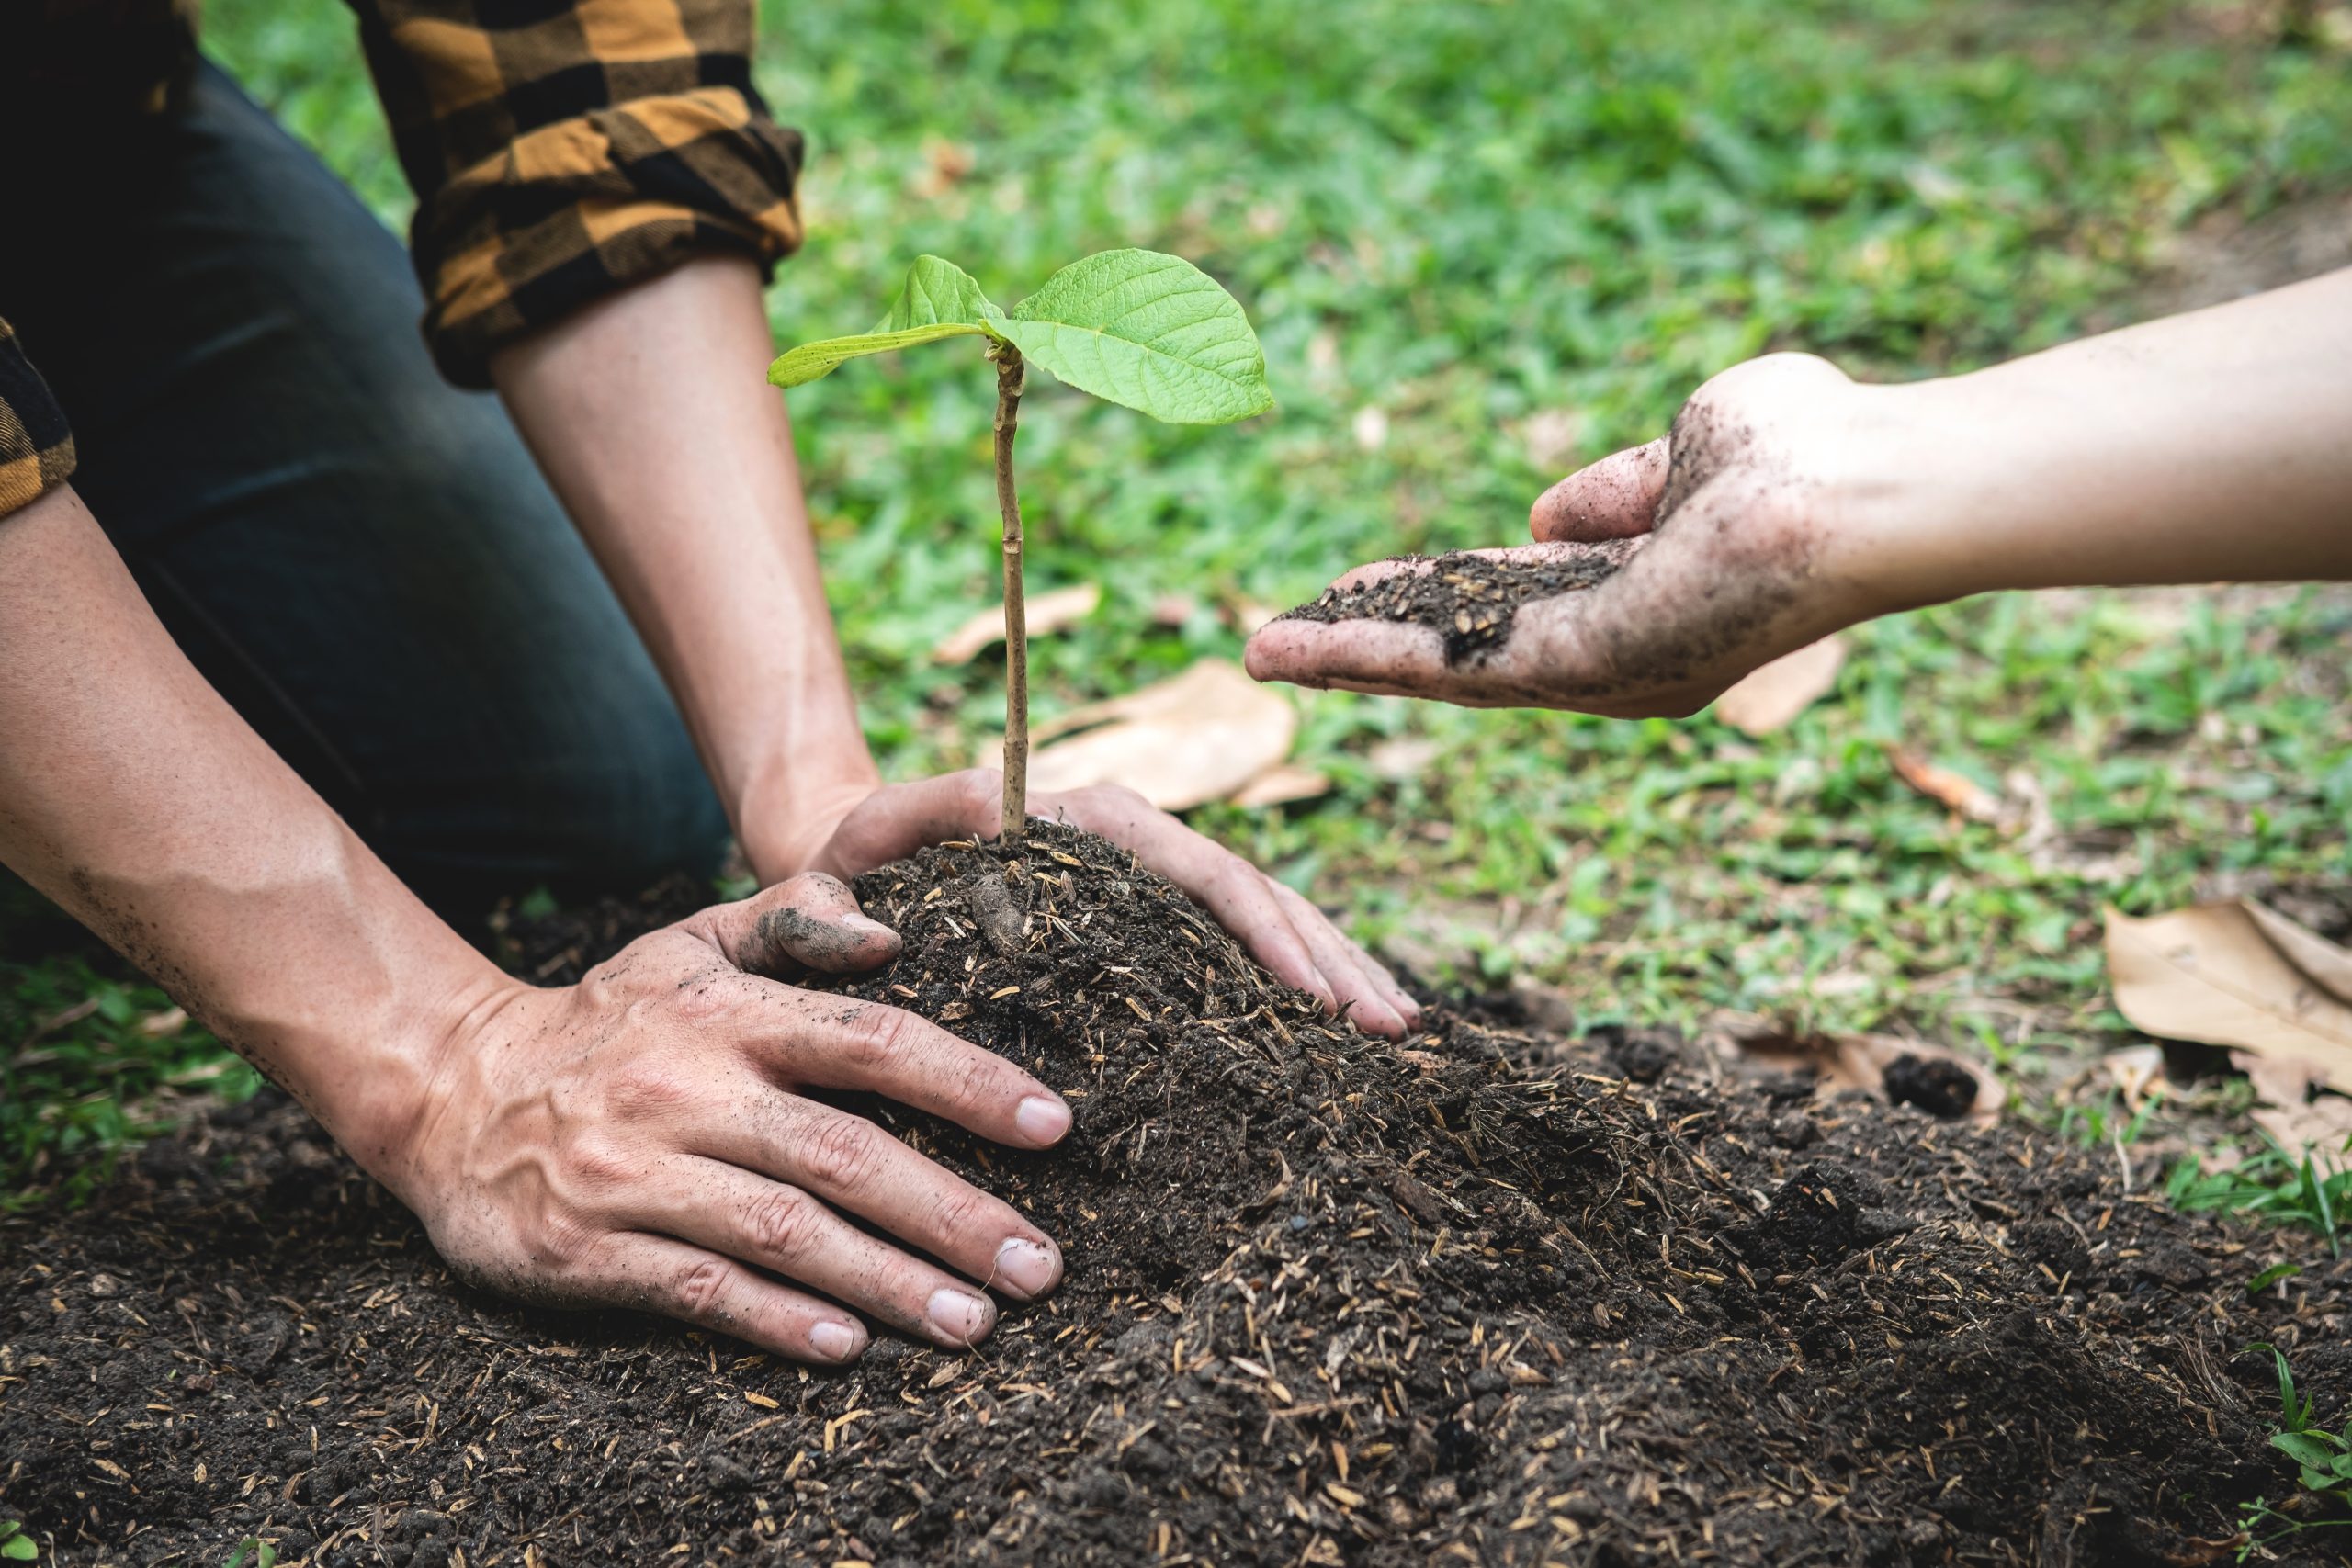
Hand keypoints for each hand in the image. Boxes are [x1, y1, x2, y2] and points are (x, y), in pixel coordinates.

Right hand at [394, 874, 1074, 1362]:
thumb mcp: (688, 943)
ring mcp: (636, 1172)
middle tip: (1040, 1264)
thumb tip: (890, 931)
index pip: (872, 1043)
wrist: (451, 1090)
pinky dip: (776, 1319)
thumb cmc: (608, 1020)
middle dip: (954, 1212)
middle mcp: (688, 1088)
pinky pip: (699, 1289)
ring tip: (977, 1321)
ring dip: (890, 1281)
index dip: (969, 1083)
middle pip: (846, 1153)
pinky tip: (850, 1346)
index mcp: (727, 1014)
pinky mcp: (588, 1247)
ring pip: (786, 1232)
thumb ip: (791, 919)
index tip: (1054, 1128)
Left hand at [751, 769, 1421, 1039]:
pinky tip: (1343, 1032)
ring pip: (1260, 913)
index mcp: (1075, 817)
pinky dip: (1294, 980)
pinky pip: (1236, 944)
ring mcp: (1142, 879)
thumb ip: (823, 899)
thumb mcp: (831, 867)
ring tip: (1400, 1031)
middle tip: (1397, 1028)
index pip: (1193, 867)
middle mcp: (1125, 838)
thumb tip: (875, 941)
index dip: (1263, 929)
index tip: (1316, 997)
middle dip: (1329, 955)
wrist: (849, 864)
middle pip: (1250, 888)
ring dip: (1332, 967)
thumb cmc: (842, 866)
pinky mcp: (1146, 921)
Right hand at [1246, 353, 1889, 715]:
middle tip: (1284, 641)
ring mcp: (1604, 672)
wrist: (1872, 485)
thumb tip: (1544, 515)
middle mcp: (1619, 657)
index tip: (1359, 589)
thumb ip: (1614, 487)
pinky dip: (1375, 658)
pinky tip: (1308, 647)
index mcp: (1641, 604)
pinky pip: (1461, 667)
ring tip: (1264, 650)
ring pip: (1448, 671)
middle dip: (1370, 646)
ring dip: (1350, 661)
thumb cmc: (1812, 453)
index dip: (1430, 598)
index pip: (1511, 605)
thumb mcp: (1685, 448)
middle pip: (1465, 655)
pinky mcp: (1590, 669)